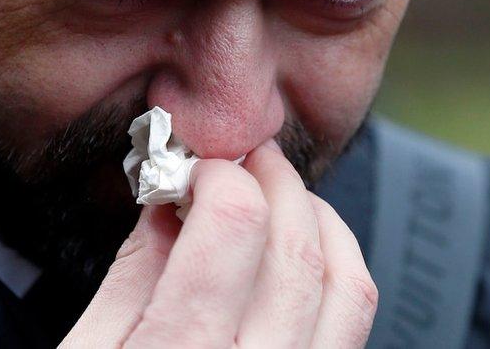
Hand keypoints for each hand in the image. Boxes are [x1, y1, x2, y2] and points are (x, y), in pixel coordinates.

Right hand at [60, 140, 377, 346]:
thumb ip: (135, 272)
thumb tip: (174, 192)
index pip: (234, 227)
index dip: (219, 175)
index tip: (196, 168)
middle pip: (298, 247)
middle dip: (273, 181)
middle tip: (243, 160)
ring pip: (348, 286)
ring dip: (317, 219)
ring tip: (278, 196)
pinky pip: (353, 329)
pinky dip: (338, 271)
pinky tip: (302, 255)